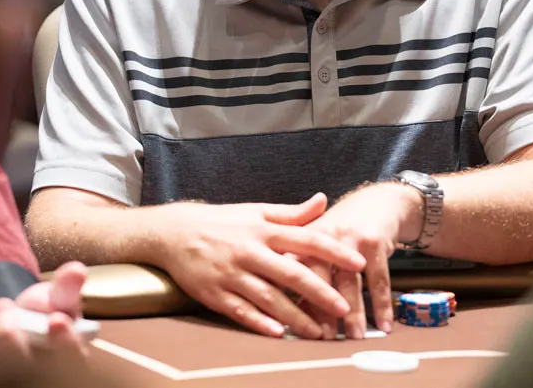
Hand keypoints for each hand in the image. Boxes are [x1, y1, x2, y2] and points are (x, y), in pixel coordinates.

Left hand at [0, 261, 88, 359]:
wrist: (16, 323)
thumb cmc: (43, 316)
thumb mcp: (60, 301)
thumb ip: (67, 289)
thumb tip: (76, 270)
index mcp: (60, 359)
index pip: (70, 360)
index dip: (64, 343)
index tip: (56, 320)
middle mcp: (30, 371)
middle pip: (19, 365)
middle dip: (8, 334)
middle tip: (3, 304)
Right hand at [156, 193, 366, 339]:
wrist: (174, 233)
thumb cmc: (222, 221)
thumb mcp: (256, 211)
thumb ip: (291, 213)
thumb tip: (323, 200)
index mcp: (263, 229)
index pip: (306, 238)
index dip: (334, 252)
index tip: (358, 263)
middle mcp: (250, 251)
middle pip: (291, 273)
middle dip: (320, 292)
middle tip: (344, 308)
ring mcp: (231, 274)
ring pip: (269, 297)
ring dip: (295, 316)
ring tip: (319, 331)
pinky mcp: (214, 294)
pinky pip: (240, 311)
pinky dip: (259, 322)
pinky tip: (278, 333)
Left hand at [301, 183, 422, 338]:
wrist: (378, 201)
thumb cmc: (342, 228)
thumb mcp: (316, 238)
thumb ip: (299, 267)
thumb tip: (285, 308)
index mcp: (303, 237)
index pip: (293, 271)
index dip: (290, 296)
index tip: (291, 325)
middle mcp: (324, 236)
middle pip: (319, 277)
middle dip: (321, 309)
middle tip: (323, 337)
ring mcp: (350, 238)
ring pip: (349, 281)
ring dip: (354, 312)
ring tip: (354, 336)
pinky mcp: (374, 242)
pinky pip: (379, 279)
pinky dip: (382, 304)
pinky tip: (384, 324)